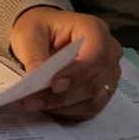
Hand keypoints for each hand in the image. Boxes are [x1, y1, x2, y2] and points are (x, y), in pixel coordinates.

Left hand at [9, 6, 122, 120]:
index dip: (78, 73)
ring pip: (94, 99)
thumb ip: (34, 56)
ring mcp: (108, 75)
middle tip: (32, 101)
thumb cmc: (39, 28)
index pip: (97, 55)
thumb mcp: (29, 34)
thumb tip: (36, 82)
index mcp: (95, 30)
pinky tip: (46, 107)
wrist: (44, 34)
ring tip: (34, 104)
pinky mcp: (101, 92)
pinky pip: (89, 108)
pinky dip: (67, 111)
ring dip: (63, 106)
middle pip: (95, 82)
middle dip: (63, 95)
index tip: (54, 85)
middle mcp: (110, 53)